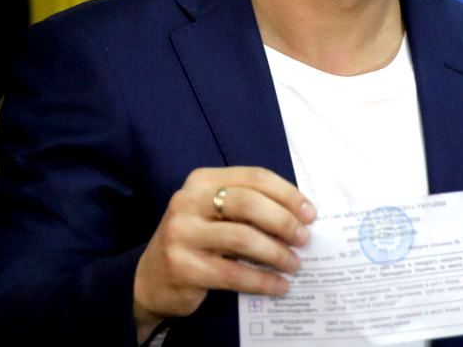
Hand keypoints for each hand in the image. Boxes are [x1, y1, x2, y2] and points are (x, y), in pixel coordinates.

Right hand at [132, 167, 315, 340]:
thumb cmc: (198, 241)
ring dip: (276, 253)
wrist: (152, 278)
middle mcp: (187, 201)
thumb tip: (301, 216)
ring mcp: (181, 233)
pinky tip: (278, 285)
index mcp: (202, 180)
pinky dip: (262, 280)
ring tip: (294, 264)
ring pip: (242, 238)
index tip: (310, 213)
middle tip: (304, 239)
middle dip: (283, 221)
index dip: (288, 194)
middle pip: (249, 203)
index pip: (255, 177)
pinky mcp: (182, 267)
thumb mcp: (217, 214)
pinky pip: (232, 273)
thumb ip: (250, 208)